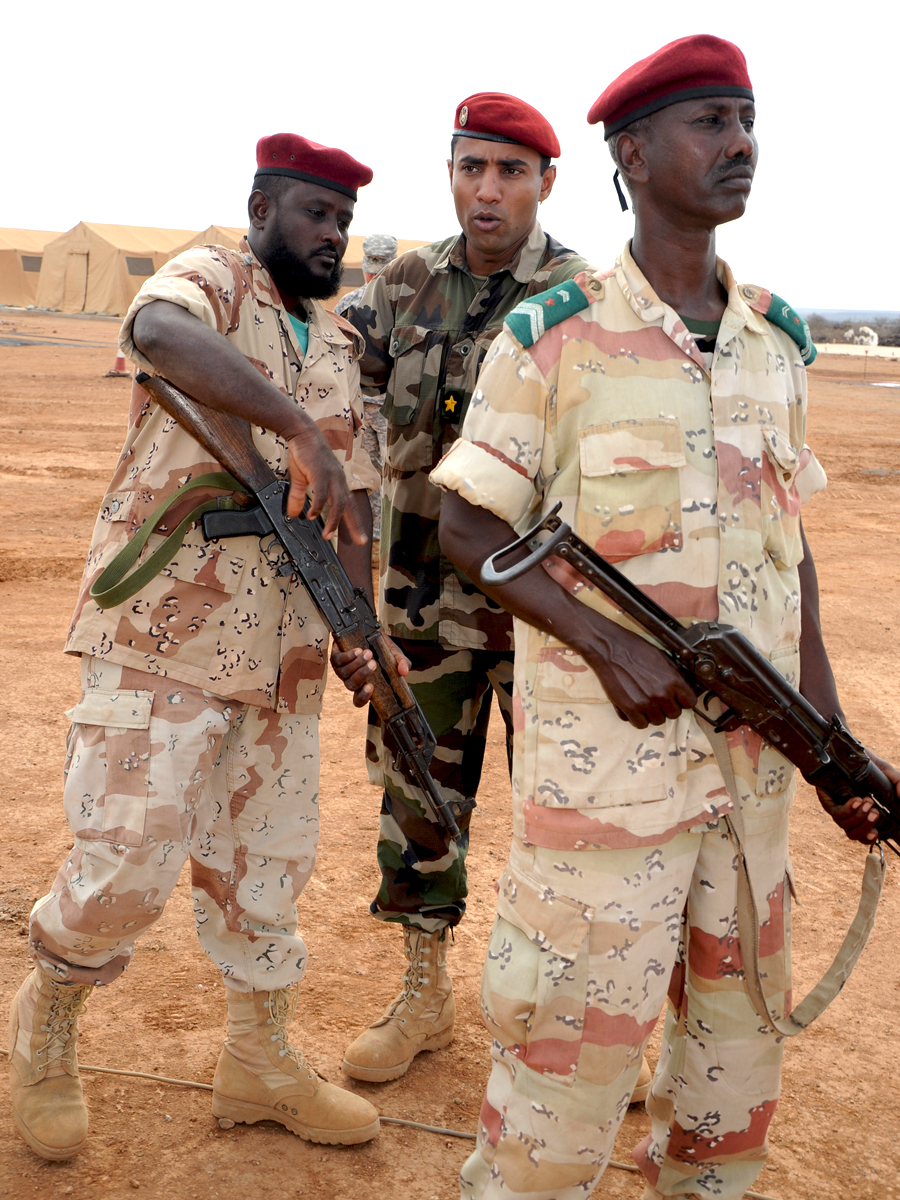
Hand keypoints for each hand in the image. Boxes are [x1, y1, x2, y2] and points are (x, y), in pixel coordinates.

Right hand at [285, 425, 364, 542]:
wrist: (302, 434)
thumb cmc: (305, 454)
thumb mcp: (300, 479)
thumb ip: (298, 497)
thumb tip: (293, 513)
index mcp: (337, 482)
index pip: (349, 505)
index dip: (355, 522)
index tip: (360, 537)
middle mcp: (338, 481)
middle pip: (349, 507)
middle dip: (355, 525)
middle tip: (359, 540)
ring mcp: (332, 477)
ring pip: (338, 503)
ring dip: (333, 520)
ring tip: (328, 534)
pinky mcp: (321, 473)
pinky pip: (322, 493)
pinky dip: (319, 506)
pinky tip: (313, 515)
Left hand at [330, 635, 410, 707]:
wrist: (370, 630)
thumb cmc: (382, 648)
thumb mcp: (395, 655)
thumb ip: (402, 663)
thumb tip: (404, 672)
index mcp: (364, 685)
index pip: (359, 700)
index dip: (362, 697)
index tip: (371, 687)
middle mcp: (351, 679)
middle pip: (352, 685)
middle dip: (362, 675)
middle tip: (374, 664)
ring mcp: (342, 669)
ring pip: (344, 673)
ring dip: (357, 664)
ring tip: (369, 653)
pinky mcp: (336, 657)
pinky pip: (338, 660)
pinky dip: (348, 656)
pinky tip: (358, 651)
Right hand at [584, 625, 696, 728]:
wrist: (609, 648)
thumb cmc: (634, 649)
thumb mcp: (662, 657)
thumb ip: (675, 675)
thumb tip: (683, 688)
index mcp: (673, 681)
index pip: (690, 703)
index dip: (683, 700)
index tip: (678, 699)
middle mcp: (661, 695)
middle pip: (674, 714)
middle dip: (667, 707)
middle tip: (657, 698)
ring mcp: (645, 703)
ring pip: (657, 721)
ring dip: (652, 713)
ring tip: (644, 701)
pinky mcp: (629, 708)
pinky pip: (640, 724)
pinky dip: (638, 718)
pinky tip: (634, 706)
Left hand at [818, 749, 899, 844]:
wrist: (849, 751)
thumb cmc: (869, 765)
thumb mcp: (887, 773)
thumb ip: (898, 783)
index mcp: (863, 813)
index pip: (865, 834)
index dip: (869, 838)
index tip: (877, 832)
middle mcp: (850, 814)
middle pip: (855, 834)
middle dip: (867, 825)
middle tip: (875, 811)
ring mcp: (838, 809)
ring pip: (845, 825)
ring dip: (859, 816)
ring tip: (868, 801)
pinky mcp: (828, 801)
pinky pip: (836, 813)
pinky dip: (848, 809)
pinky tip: (857, 800)